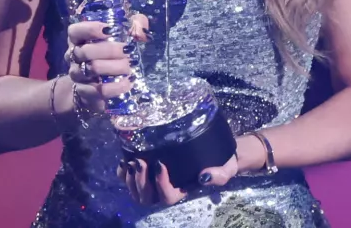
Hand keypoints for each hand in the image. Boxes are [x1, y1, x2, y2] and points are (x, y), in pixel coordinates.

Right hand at [66, 14, 148, 113]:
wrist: (94, 86)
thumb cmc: (110, 54)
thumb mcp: (122, 36)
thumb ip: (134, 26)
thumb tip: (142, 30)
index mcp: (79, 40)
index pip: (75, 31)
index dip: (90, 29)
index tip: (109, 30)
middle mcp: (75, 58)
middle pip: (85, 52)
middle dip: (110, 50)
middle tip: (128, 50)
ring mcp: (78, 76)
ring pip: (92, 69)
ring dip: (114, 67)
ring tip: (130, 66)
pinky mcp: (86, 93)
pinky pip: (100, 90)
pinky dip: (116, 87)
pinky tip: (128, 82)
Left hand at [116, 133, 262, 205]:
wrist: (215, 152)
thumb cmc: (221, 162)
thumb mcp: (227, 168)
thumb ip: (220, 175)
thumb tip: (204, 177)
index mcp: (183, 191)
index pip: (167, 197)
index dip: (161, 184)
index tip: (160, 164)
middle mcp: (167, 190)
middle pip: (147, 198)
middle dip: (141, 181)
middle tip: (141, 161)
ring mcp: (155, 184)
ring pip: (136, 192)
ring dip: (131, 178)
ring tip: (134, 159)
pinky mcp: (148, 173)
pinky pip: (129, 180)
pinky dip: (123, 174)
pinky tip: (125, 161)